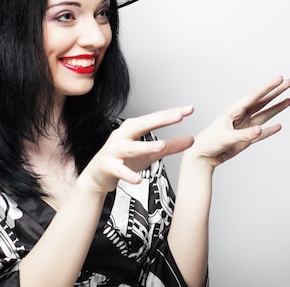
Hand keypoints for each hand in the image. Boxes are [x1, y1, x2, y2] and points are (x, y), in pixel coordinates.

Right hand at [77, 106, 194, 194]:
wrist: (97, 176)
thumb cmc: (124, 160)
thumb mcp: (150, 153)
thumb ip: (170, 146)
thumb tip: (192, 139)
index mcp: (133, 128)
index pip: (155, 118)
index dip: (171, 113)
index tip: (189, 109)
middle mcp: (122, 135)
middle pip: (142, 125)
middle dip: (160, 119)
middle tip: (179, 116)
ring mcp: (114, 150)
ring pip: (130, 147)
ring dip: (145, 146)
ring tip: (161, 146)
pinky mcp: (108, 166)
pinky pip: (119, 170)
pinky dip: (128, 175)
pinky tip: (138, 180)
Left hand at [190, 76, 289, 168]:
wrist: (202, 157)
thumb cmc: (208, 143)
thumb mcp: (226, 137)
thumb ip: (244, 134)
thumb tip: (260, 130)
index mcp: (234, 111)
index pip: (254, 96)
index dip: (268, 87)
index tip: (280, 79)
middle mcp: (240, 116)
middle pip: (262, 102)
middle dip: (275, 92)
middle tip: (288, 82)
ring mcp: (244, 127)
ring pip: (263, 115)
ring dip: (276, 108)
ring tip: (288, 100)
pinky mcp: (245, 139)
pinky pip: (261, 133)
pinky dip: (270, 130)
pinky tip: (279, 126)